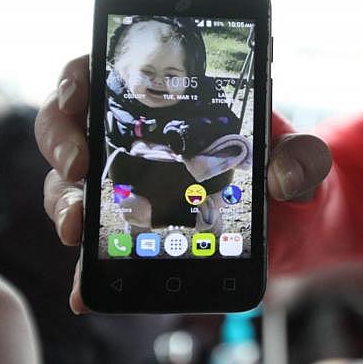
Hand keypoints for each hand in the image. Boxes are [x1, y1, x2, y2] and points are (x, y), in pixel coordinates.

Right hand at [35, 54, 332, 312]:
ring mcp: (129, 188)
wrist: (293, 222)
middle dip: (62, 144)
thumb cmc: (287, 171)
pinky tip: (85, 288)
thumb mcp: (300, 157)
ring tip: (79, 228)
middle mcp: (138, 142)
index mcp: (170, 106)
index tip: (76, 96)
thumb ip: (299, 158)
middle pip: (72, 128)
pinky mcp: (133, 233)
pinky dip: (86, 268)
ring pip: (71, 187)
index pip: (106, 75)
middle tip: (78, 167)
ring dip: (65, 205)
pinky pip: (99, 247)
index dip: (78, 79)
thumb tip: (282, 176)